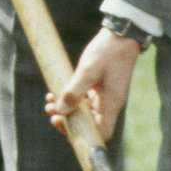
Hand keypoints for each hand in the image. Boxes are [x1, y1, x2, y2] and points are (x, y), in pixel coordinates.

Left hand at [45, 28, 139, 142]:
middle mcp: (110, 103)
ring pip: (85, 112)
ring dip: (67, 109)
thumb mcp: (88, 70)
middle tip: (52, 115)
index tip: (66, 126)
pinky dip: (71, 99)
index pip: (102, 133)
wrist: (121, 34)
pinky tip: (56, 93)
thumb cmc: (108, 51)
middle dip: (70, 121)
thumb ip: (74, 90)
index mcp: (112, 103)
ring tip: (49, 103)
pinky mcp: (100, 87)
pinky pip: (84, 100)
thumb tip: (61, 110)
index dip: (84, 135)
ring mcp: (105, 95)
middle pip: (91, 124)